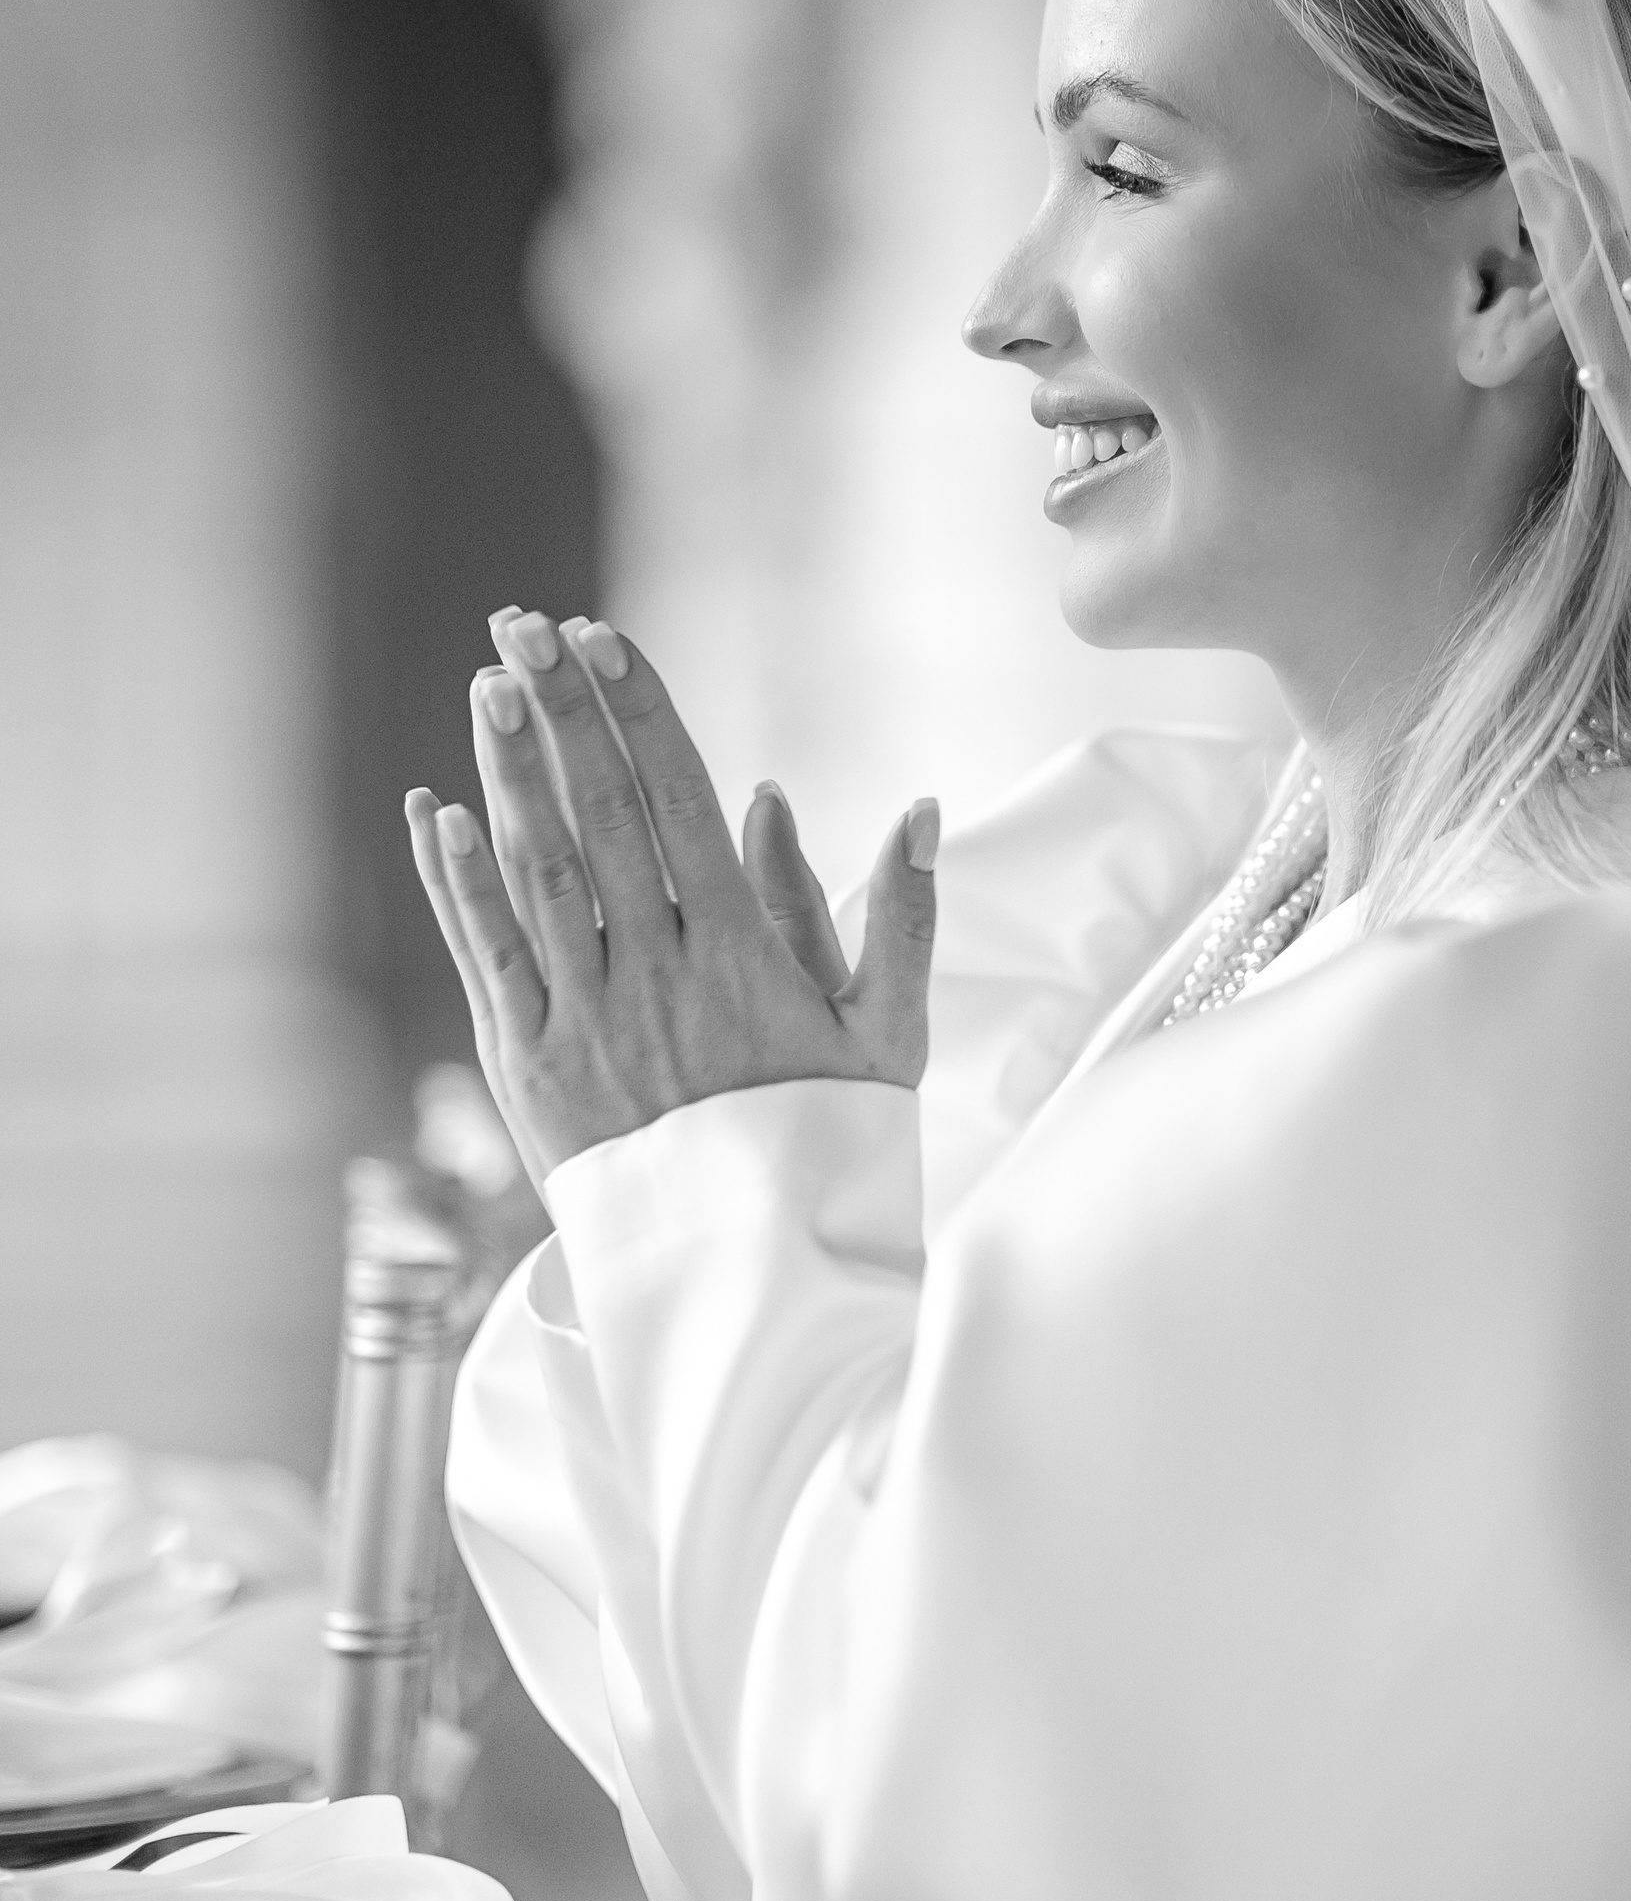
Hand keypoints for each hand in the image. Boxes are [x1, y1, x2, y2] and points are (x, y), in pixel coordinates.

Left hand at [404, 610, 935, 1184]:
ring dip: (507, 772)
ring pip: (537, 872)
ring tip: (489, 686)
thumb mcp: (891, 1036)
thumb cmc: (828, 1146)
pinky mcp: (531, 1070)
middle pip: (600, 815)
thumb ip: (900, 918)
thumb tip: (921, 811)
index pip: (682, 804)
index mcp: (742, 956)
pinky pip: (490, 957)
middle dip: (561, 712)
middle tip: (523, 625)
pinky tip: (438, 812)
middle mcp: (656, 975)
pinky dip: (457, 882)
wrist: (755, 1274)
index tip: (605, 641)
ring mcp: (586, 1021)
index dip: (638, 715)